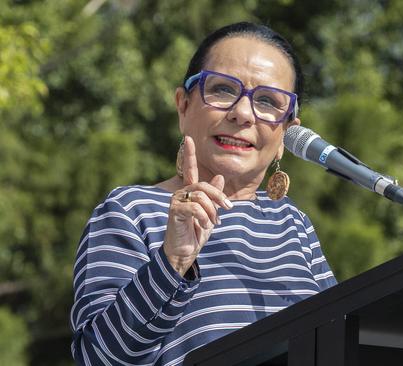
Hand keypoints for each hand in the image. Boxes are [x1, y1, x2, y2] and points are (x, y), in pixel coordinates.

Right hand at [162, 136, 232, 275]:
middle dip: (218, 196)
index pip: (190, 169)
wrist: (185, 251)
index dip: (189, 154)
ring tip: (213, 222)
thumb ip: (214, 197)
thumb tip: (219, 177)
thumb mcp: (210, 213)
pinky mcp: (174, 210)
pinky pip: (195, 207)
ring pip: (201, 196)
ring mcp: (176, 201)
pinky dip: (204, 216)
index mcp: (190, 192)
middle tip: (228, 207)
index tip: (188, 138)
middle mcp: (181, 193)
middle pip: (203, 185)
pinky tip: (205, 225)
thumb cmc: (196, 233)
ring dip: (212, 210)